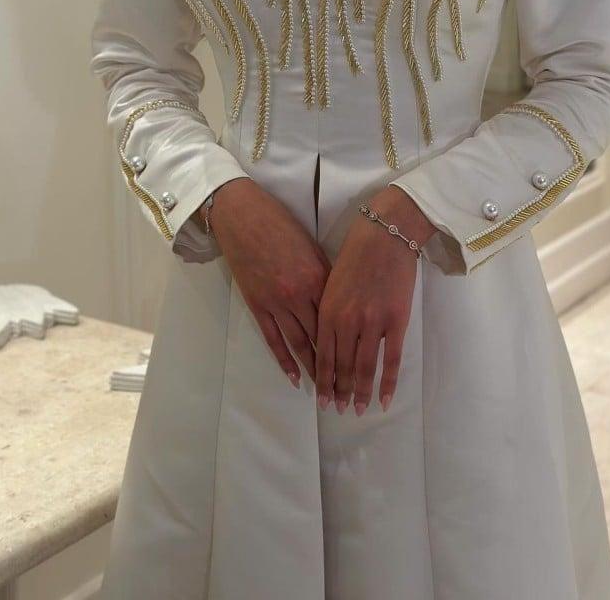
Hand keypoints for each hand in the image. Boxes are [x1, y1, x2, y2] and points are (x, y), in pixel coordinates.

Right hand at [210, 178, 331, 387]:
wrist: (244, 216)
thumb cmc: (282, 225)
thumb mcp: (312, 248)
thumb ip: (326, 278)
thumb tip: (337, 303)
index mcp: (318, 279)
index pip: (340, 320)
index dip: (352, 345)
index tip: (364, 364)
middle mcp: (299, 295)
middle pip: (322, 338)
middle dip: (335, 367)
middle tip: (348, 392)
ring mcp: (276, 302)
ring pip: (299, 344)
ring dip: (313, 370)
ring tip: (325, 392)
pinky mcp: (257, 305)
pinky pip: (273, 339)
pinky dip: (283, 360)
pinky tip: (294, 377)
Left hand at [314, 186, 437, 414]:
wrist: (385, 234)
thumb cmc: (357, 253)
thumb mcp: (332, 282)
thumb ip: (330, 312)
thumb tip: (329, 341)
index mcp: (327, 311)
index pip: (323, 356)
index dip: (324, 381)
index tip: (323, 399)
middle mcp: (346, 322)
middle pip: (342, 366)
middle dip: (340, 391)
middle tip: (340, 410)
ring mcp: (372, 323)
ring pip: (364, 367)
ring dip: (360, 392)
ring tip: (358, 410)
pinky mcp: (396, 321)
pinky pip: (391, 359)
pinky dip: (387, 382)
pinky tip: (383, 400)